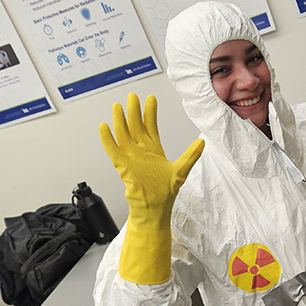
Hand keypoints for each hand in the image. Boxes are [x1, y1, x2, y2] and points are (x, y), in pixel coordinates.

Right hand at [99, 93, 202, 231]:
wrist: (154, 209)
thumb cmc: (164, 192)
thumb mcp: (181, 170)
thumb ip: (190, 155)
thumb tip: (201, 142)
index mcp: (154, 150)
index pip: (150, 126)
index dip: (150, 112)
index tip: (151, 98)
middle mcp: (141, 152)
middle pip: (135, 126)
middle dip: (134, 111)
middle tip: (132, 96)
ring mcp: (131, 158)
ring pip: (123, 135)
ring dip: (120, 121)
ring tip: (118, 106)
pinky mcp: (123, 167)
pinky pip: (113, 151)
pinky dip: (108, 140)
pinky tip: (104, 127)